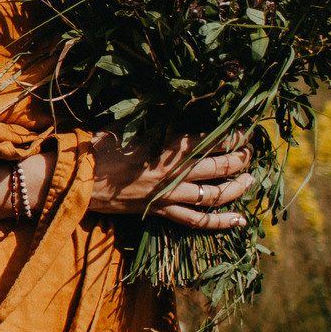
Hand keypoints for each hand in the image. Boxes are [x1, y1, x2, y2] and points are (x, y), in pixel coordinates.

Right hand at [85, 133, 253, 231]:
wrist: (79, 179)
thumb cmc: (102, 146)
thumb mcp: (132, 124)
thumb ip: (162, 120)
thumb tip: (183, 109)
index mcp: (170, 147)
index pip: (214, 140)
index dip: (236, 135)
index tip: (248, 131)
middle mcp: (176, 172)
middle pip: (221, 167)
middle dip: (242, 159)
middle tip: (251, 153)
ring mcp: (171, 195)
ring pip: (216, 195)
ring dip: (238, 188)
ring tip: (250, 180)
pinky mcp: (162, 211)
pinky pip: (198, 221)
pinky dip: (221, 222)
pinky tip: (239, 221)